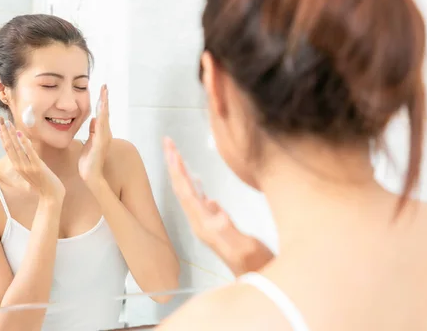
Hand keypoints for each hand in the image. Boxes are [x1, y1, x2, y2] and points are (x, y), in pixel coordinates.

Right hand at [0, 117, 65, 201]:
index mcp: (18, 166)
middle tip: (1, 118)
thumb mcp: (33, 169)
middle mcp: (19, 166)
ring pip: (16, 148)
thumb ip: (28, 160)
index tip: (0, 125)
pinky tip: (21, 133)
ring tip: (8, 122)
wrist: (51, 196)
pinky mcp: (37, 167)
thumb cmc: (44, 183)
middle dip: (5, 131)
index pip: (8, 148)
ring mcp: (27, 167)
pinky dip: (24, 143)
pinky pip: (29, 153)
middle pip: (9, 146)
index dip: (3, 136)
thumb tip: (27, 148)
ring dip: (12, 134)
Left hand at [79, 85, 111, 182]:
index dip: (102, 102)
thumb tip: (93, 119)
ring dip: (104, 105)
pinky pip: (100, 128)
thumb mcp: (89, 141)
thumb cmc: (89, 160)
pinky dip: (101, 119)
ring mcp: (104, 138)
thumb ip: (92, 130)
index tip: (102, 90)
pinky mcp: (100, 143)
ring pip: (104, 118)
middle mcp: (105, 133)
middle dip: (105, 99)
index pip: (102, 114)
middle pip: (105, 113)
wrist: (91, 174)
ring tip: (104, 94)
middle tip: (105, 86)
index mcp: (101, 132)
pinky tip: (100, 111)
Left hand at [163, 137, 273, 276]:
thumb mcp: (243, 248)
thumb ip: (227, 229)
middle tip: (168, 142)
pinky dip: (195, 186)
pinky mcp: (216, 226)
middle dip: (173, 164)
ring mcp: (208, 225)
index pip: (185, 191)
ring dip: (181, 172)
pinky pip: (200, 202)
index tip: (172, 150)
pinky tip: (197, 182)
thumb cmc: (254, 267)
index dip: (177, 169)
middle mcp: (201, 223)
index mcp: (204, 224)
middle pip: (182, 188)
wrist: (258, 284)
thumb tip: (213, 206)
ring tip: (176, 154)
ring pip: (189, 193)